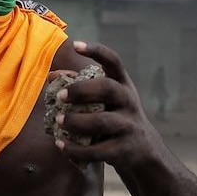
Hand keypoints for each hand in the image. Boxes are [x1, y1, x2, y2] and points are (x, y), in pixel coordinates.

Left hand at [53, 41, 160, 167]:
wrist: (144, 150)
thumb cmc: (116, 116)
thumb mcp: (107, 99)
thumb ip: (82, 86)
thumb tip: (52, 76)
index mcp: (123, 84)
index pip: (113, 61)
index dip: (96, 51)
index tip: (76, 45)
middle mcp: (128, 101)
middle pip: (108, 89)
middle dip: (81, 90)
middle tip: (61, 96)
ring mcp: (128, 125)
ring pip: (102, 121)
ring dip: (76, 121)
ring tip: (58, 120)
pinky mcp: (123, 149)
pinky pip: (98, 150)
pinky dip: (76, 149)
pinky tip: (61, 145)